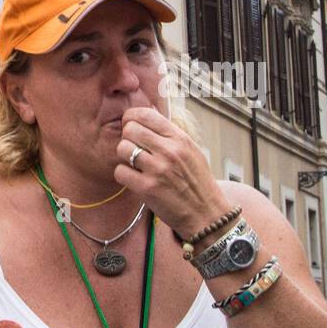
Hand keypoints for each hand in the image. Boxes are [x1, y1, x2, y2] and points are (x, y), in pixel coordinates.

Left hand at [114, 107, 228, 237]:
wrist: (206, 214)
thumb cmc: (197, 182)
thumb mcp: (191, 151)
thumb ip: (170, 134)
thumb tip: (146, 114)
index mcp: (180, 138)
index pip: (145, 114)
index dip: (131, 118)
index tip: (130, 125)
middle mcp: (169, 151)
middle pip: (130, 129)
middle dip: (127, 138)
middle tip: (133, 148)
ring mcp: (158, 169)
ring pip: (122, 149)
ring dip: (124, 157)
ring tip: (135, 165)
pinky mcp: (147, 188)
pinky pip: (120, 171)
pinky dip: (123, 175)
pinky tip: (134, 179)